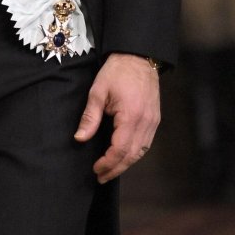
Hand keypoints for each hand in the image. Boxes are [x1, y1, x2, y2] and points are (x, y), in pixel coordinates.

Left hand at [74, 53, 160, 183]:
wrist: (138, 57)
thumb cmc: (116, 72)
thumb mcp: (97, 92)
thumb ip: (90, 117)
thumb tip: (80, 139)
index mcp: (131, 116)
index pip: (120, 149)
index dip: (107, 162)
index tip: (95, 169)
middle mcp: (146, 122)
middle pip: (132, 155)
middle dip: (115, 168)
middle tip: (100, 177)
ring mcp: (153, 121)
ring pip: (141, 151)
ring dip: (125, 164)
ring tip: (110, 171)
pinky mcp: (155, 119)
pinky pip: (146, 143)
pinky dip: (134, 153)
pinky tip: (123, 157)